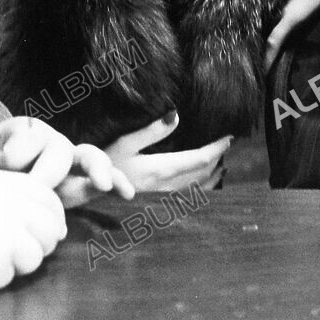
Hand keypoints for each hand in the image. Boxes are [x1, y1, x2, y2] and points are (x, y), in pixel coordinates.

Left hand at [0, 118, 134, 207]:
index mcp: (24, 131)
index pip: (22, 146)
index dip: (6, 162)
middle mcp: (50, 141)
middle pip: (57, 150)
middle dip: (47, 172)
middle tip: (37, 189)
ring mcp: (68, 160)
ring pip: (88, 157)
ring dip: (97, 169)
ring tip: (102, 183)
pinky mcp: (80, 182)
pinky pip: (103, 177)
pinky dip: (116, 182)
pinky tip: (125, 193)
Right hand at [0, 169, 65, 295]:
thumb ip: (10, 196)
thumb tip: (52, 221)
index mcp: (6, 182)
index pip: (50, 201)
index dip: (49, 218)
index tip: (37, 231)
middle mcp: (13, 205)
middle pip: (51, 230)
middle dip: (39, 243)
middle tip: (11, 250)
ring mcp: (8, 234)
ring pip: (35, 257)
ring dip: (14, 262)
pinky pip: (8, 277)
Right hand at [105, 112, 231, 191]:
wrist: (90, 194)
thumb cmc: (104, 165)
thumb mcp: (124, 143)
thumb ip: (151, 131)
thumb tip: (176, 115)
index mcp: (161, 169)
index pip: (199, 159)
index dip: (217, 148)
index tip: (229, 136)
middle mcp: (167, 186)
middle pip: (203, 174)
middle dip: (217, 159)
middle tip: (226, 143)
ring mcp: (163, 198)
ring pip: (198, 187)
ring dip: (212, 173)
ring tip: (221, 161)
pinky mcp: (158, 203)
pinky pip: (189, 195)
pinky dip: (202, 186)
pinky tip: (203, 182)